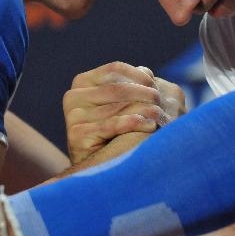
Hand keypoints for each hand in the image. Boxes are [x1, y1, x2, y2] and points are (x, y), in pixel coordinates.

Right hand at [63, 61, 186, 163]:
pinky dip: (134, 123)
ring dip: (144, 109)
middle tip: (161, 101)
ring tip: (160, 115)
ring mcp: (73, 116)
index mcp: (82, 82)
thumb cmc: (114, 131)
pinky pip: (112, 125)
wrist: (98, 165)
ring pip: (117, 106)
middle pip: (117, 88)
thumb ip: (131, 86)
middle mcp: (73, 96)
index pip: (114, 70)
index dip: (138, 76)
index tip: (155, 84)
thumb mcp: (121, 104)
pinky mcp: (76, 134)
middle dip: (144, 93)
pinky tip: (150, 125)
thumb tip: (145, 71)